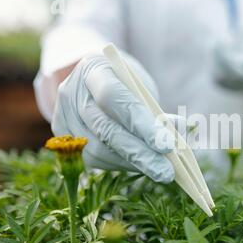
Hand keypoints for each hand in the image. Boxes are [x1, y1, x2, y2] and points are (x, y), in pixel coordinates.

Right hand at [52, 54, 175, 182]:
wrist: (93, 83)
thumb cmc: (125, 85)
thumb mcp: (142, 89)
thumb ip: (156, 110)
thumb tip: (179, 131)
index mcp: (93, 69)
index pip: (114, 97)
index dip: (141, 124)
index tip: (167, 146)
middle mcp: (72, 92)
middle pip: (106, 129)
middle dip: (140, 154)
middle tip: (166, 173)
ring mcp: (63, 116)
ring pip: (98, 150)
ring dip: (132, 163)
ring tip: (159, 170)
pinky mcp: (64, 137)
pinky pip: (92, 159)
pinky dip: (120, 164)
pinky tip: (139, 165)